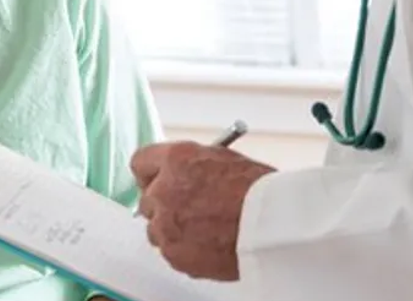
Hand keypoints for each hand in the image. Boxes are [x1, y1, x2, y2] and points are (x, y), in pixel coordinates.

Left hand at [130, 141, 275, 280]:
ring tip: (204, 230)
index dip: (151, 173)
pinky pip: (170, 251)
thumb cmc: (258, 191)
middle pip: (146, 199)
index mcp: (175, 160)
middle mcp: (163, 190)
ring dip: (173, 230)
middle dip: (164, 205)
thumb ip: (191, 166)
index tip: (157, 181)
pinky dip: (185, 250)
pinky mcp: (174, 253)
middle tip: (187, 210)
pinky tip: (209, 244)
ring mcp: (165, 224)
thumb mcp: (221, 159)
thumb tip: (182, 174)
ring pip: (156, 229)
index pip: (140, 162)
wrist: (272, 225)